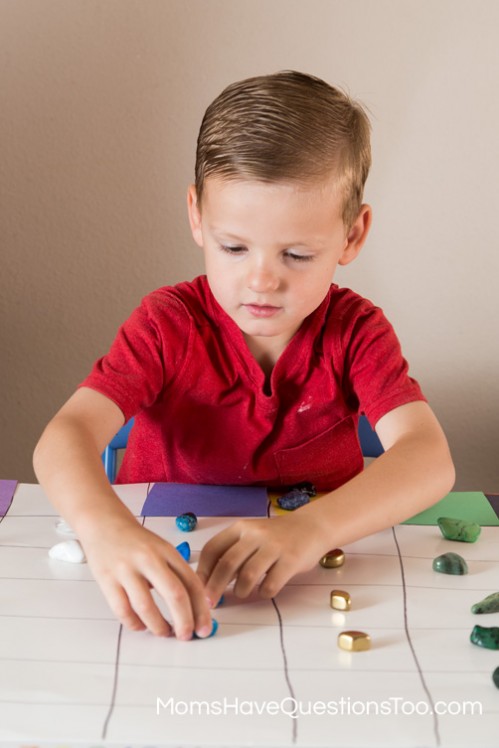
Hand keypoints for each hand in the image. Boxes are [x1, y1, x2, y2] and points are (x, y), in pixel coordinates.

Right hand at [80, 515, 212, 638]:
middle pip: (175, 594)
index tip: (204, 627)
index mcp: (167, 551)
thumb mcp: (161, 549)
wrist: (103, 522)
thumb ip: (175, 572)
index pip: (191, 582)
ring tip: (164, 633)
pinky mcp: (107, 579)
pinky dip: (134, 624)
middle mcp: (149, 558)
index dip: (201, 609)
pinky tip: (141, 626)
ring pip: (146, 607)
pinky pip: (122, 610)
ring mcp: (126, 569)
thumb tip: (192, 608)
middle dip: (185, 621)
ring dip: (158, 627)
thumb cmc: (135, 540)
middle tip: (187, 636)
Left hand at [197, 511, 325, 605]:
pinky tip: (264, 591)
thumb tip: (210, 582)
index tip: (199, 588)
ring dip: (240, 590)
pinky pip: (271, 583)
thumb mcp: (252, 536)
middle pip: (227, 564)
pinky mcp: (291, 560)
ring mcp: (274, 546)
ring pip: (248, 575)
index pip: (213, 549)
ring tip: (241, 594)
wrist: (312, 526)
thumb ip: (234, 552)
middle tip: (210, 603)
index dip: (203, 571)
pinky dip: (264, 593)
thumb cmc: (277, 536)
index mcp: (241, 528)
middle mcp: (255, 534)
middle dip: (214, 587)